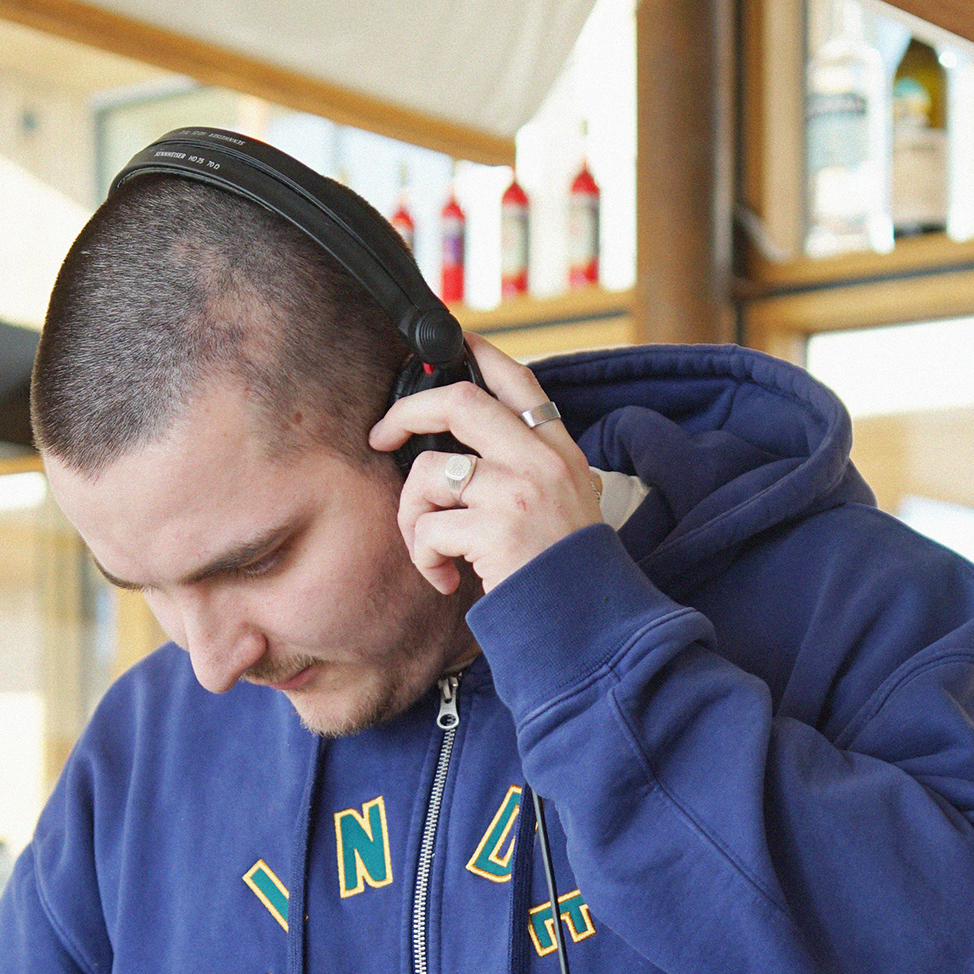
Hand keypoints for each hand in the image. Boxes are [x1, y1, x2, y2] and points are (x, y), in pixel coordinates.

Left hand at [370, 336, 603, 596]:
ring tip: (432, 550)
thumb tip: (457, 451)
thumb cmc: (565, 572)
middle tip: (382, 435)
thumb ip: (525, 468)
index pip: (516, 378)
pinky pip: (427, 528)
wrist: (591, 626)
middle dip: (405, 413)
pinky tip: (447, 579)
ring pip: (427, 473)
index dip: (474, 351)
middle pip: (457, 402)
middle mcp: (541, 460)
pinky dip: (425, 558)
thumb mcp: (563, 503)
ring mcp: (519, 491)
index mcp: (558, 450)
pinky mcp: (496, 529)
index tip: (441, 347)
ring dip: (412, 515)